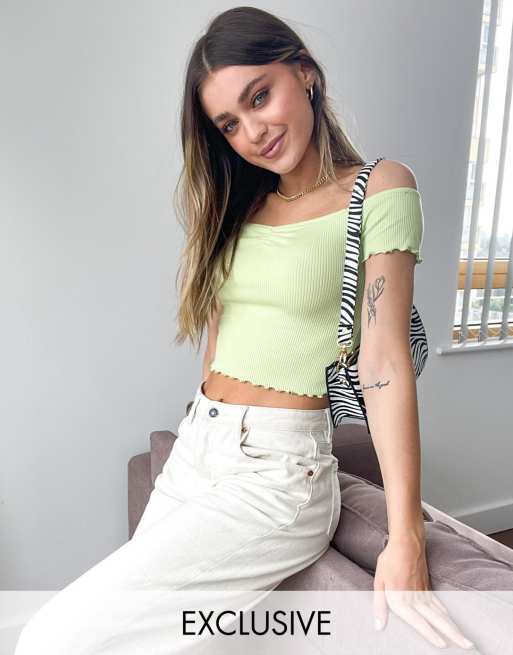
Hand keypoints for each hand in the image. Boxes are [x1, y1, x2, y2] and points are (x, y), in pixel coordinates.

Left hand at [373, 535, 474, 649]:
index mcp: (402, 600)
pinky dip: (445, 613)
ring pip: (441, 613)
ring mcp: (423, 592)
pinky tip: (449, 619)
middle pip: (437, 620)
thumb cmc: (390, 560)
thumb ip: (379, 606)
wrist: (405, 542)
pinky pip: (438, 603)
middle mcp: (415, 598)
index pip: (418, 622)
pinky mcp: (427, 585)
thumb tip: (379, 626)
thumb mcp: (378, 582)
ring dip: (453, 626)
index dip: (430, 634)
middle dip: (452, 634)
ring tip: (464, 638)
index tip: (442, 645)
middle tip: (467, 646)